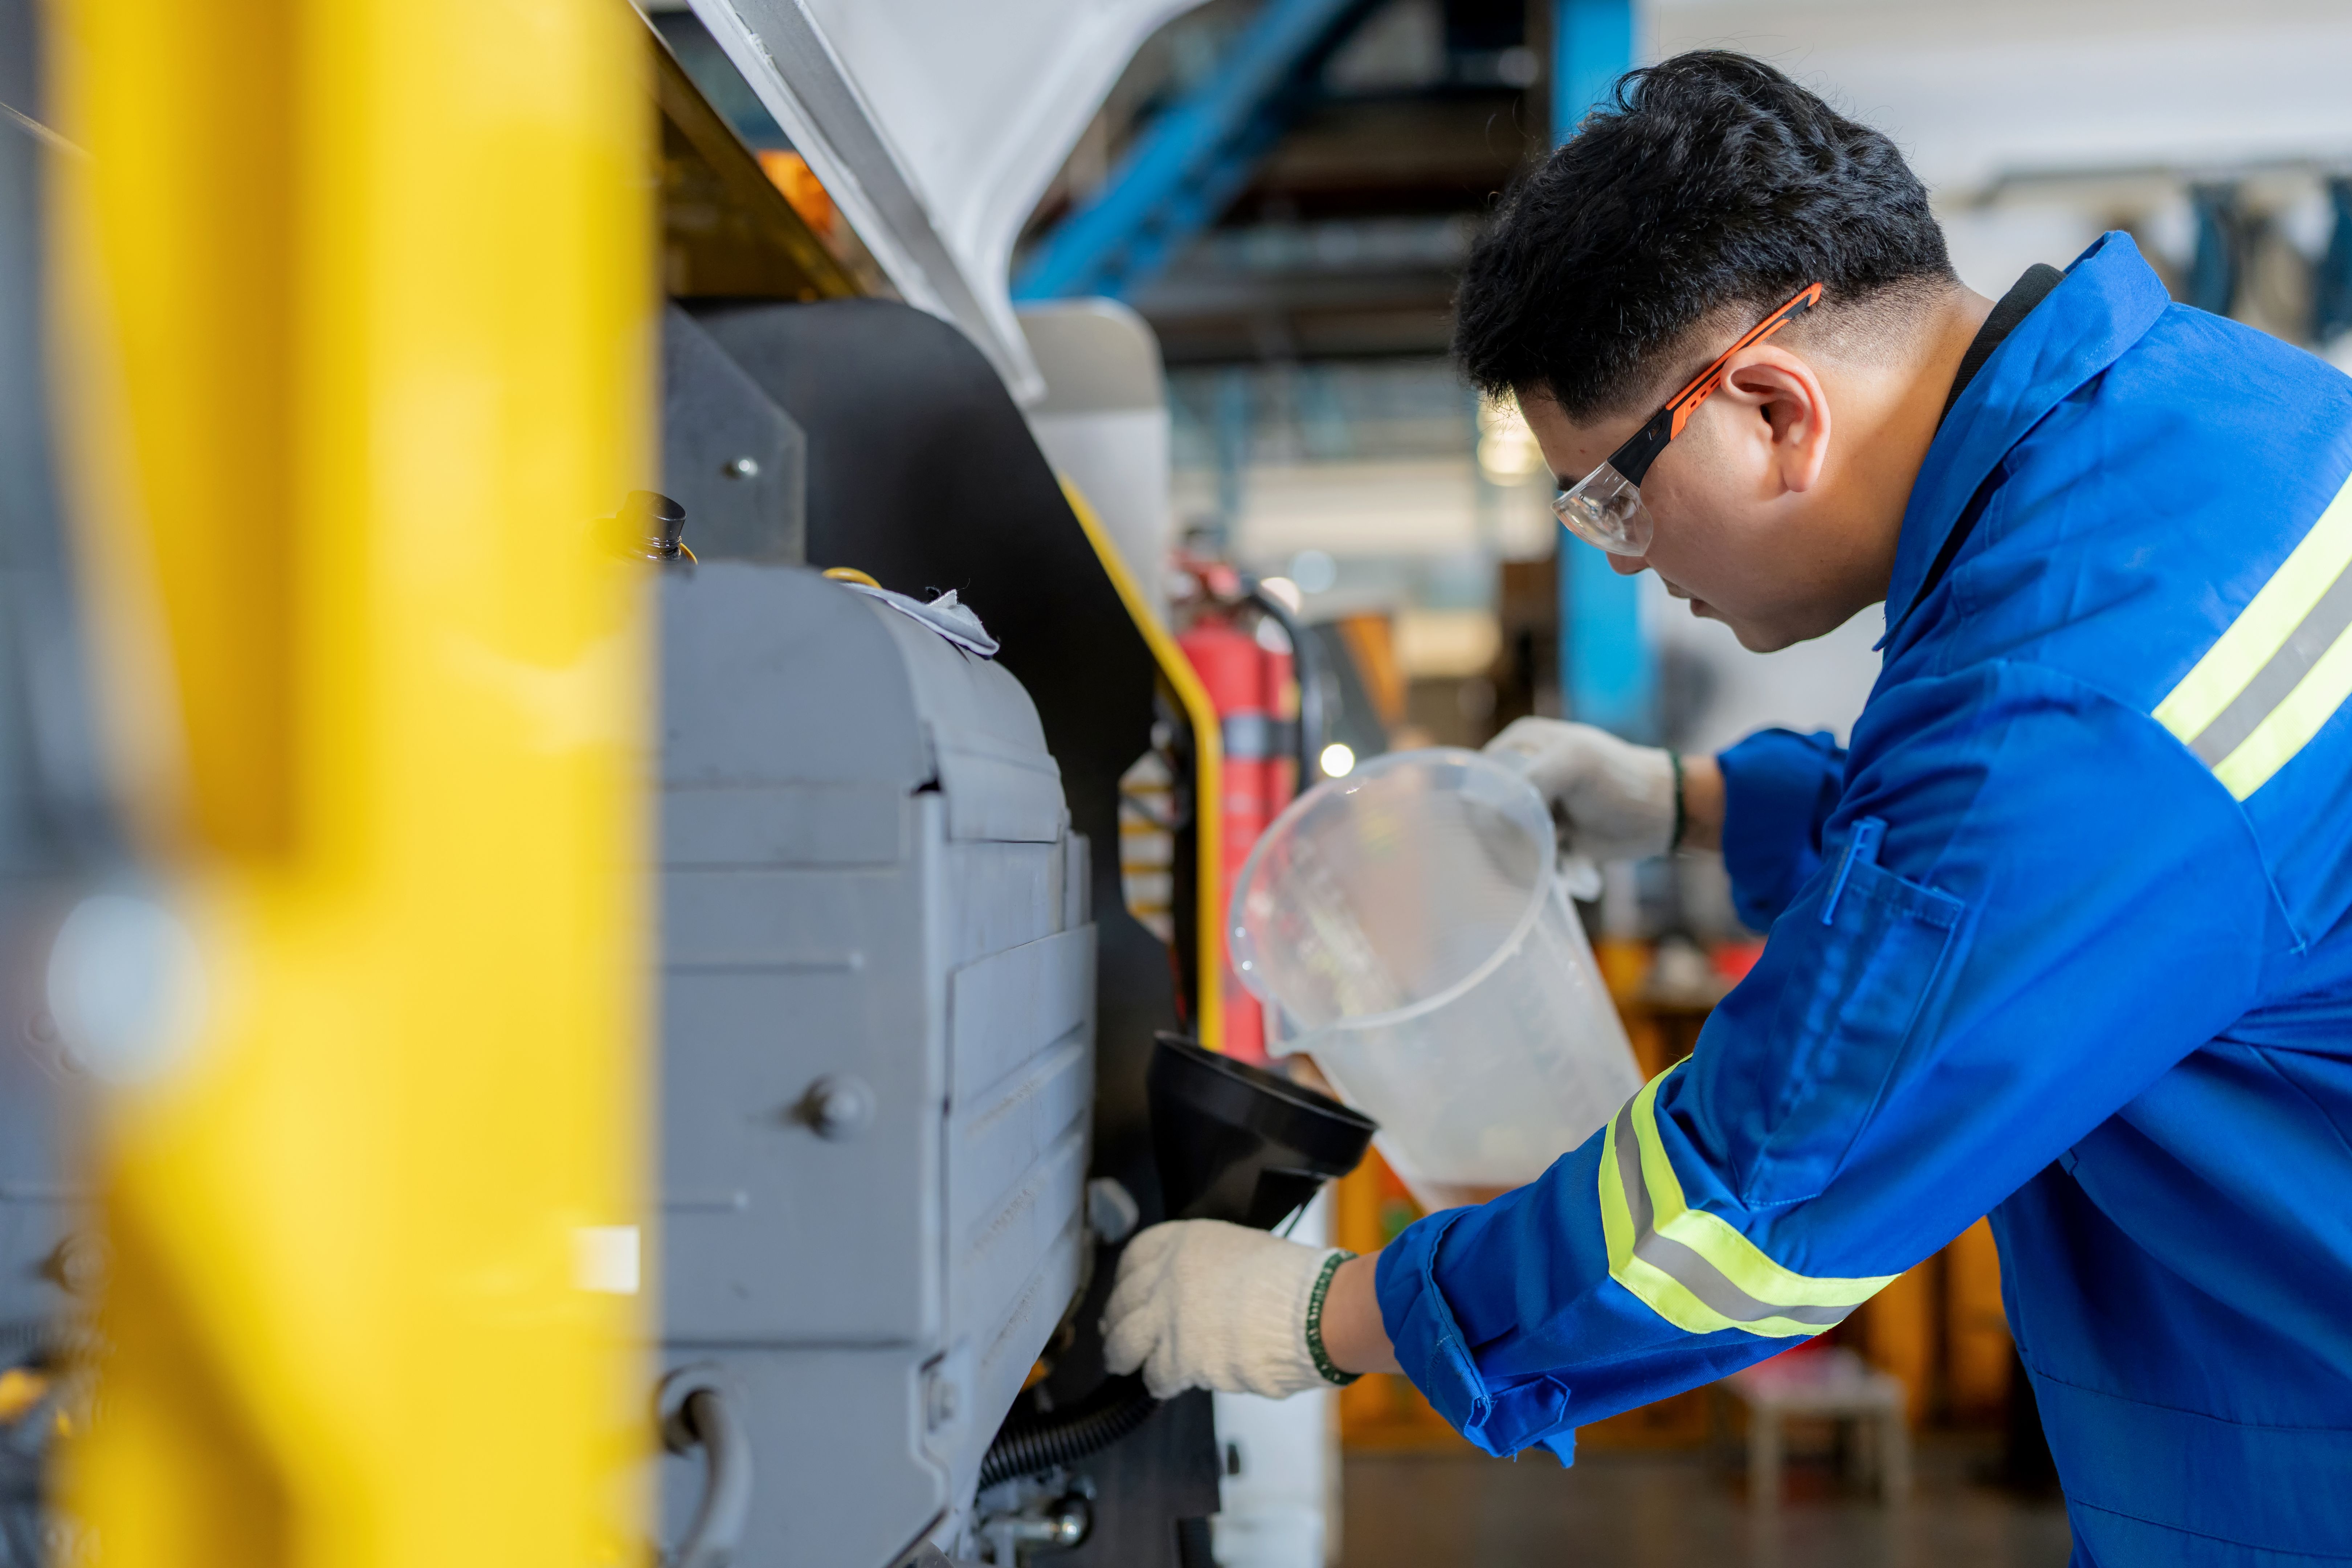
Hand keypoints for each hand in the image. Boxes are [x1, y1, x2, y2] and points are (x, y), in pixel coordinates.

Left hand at [1101, 1220, 1347, 1399]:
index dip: (1124, 1280)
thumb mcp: (1242, 1251)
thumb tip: (1198, 1290)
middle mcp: (1168, 1275)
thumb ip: (1207, 1267)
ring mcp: (1169, 1318)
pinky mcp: (1180, 1358)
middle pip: (1122, 1301)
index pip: (1135, 1256)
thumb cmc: (1293, 1283)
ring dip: (1123, 1356)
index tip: (1124, 1292)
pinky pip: (1155, 1375)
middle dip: (1116, 1321)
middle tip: (1114, 1333)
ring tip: (1124, 1364)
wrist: (1312, 1312)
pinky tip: (1165, 1384)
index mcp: (1185, 1242)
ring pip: (1125, 1342)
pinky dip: (1158, 1383)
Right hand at [1484, 718, 1681, 895]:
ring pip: (1504, 835)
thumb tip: (1495, 821)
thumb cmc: (1621, 779)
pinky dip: (1536, 862)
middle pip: (1489, 808)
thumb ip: (1529, 784)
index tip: (1503, 824)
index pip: (1481, 776)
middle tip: (1532, 839)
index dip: (1484, 801)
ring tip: (1553, 847)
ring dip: (1521, 849)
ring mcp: (1535, 806)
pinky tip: (1558, 858)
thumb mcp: (1573, 764)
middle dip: (1503, 830)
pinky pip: (1525, 853)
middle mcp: (1522, 773)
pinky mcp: (1548, 835)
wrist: (1662, 814)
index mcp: (1520, 744)